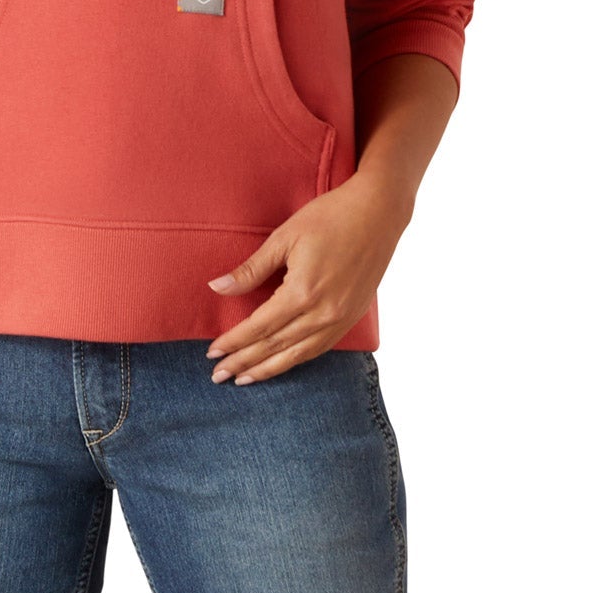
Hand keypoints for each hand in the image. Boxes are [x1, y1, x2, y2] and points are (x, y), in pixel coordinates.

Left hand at [202, 170, 411, 384]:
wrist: (378, 212)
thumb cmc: (329, 217)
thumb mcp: (284, 238)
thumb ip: (251, 269)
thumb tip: (217, 287)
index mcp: (302, 292)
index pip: (259, 327)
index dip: (234, 342)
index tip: (212, 353)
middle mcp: (322, 313)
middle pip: (275, 347)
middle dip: (244, 363)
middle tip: (218, 376)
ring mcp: (340, 319)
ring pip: (298, 355)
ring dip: (268, 370)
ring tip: (244, 380)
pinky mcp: (352, 318)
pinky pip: (320, 348)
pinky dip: (296, 360)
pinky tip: (282, 364)